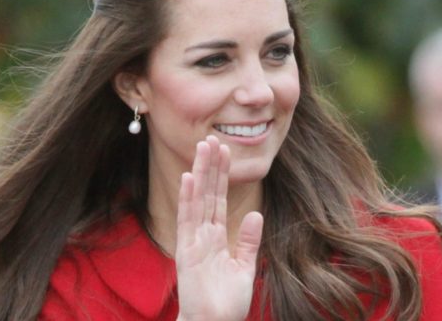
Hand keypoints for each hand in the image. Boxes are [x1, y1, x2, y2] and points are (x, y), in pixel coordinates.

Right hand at [175, 135, 263, 320]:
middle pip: (207, 194)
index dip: (221, 176)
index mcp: (215, 238)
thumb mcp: (244, 267)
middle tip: (212, 139)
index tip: (224, 152)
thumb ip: (247, 241)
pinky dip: (188, 198)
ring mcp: (193, 241)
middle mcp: (202, 235)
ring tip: (202, 148)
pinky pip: (187, 219)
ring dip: (200, 173)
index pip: (218, 200)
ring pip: (197, 200)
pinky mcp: (187, 251)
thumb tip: (254, 214)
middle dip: (210, 167)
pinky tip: (188, 177)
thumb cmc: (226, 303)